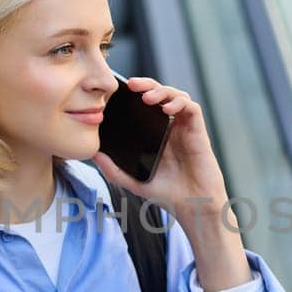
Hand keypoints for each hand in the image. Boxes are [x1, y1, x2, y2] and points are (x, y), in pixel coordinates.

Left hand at [92, 77, 230, 222]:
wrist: (193, 207)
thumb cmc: (168, 194)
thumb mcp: (134, 181)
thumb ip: (114, 170)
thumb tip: (93, 154)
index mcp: (156, 133)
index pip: (146, 104)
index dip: (136, 93)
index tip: (119, 91)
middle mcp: (171, 127)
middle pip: (161, 94)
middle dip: (147, 84)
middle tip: (132, 84)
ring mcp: (185, 128)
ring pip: (177, 96)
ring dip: (163, 91)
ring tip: (148, 97)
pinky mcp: (198, 132)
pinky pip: (191, 108)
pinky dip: (180, 103)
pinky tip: (167, 109)